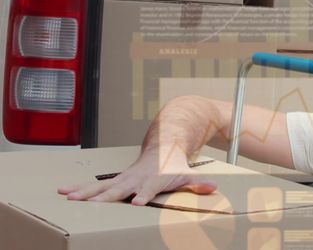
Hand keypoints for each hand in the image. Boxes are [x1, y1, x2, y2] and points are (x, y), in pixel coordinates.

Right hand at [58, 147, 216, 205]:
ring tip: (69, 198)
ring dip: (85, 192)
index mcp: (154, 177)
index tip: (136, 202)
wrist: (164, 143)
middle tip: (89, 204)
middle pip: (120, 187)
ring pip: (102, 186)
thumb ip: (198, 182)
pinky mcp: (115, 180)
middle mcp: (136, 177)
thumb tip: (213, 188)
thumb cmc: (174, 164)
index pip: (149, 187)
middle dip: (105, 196)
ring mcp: (124, 178)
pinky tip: (64, 192)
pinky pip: (95, 185)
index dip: (143, 194)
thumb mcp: (188, 173)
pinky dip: (80, 187)